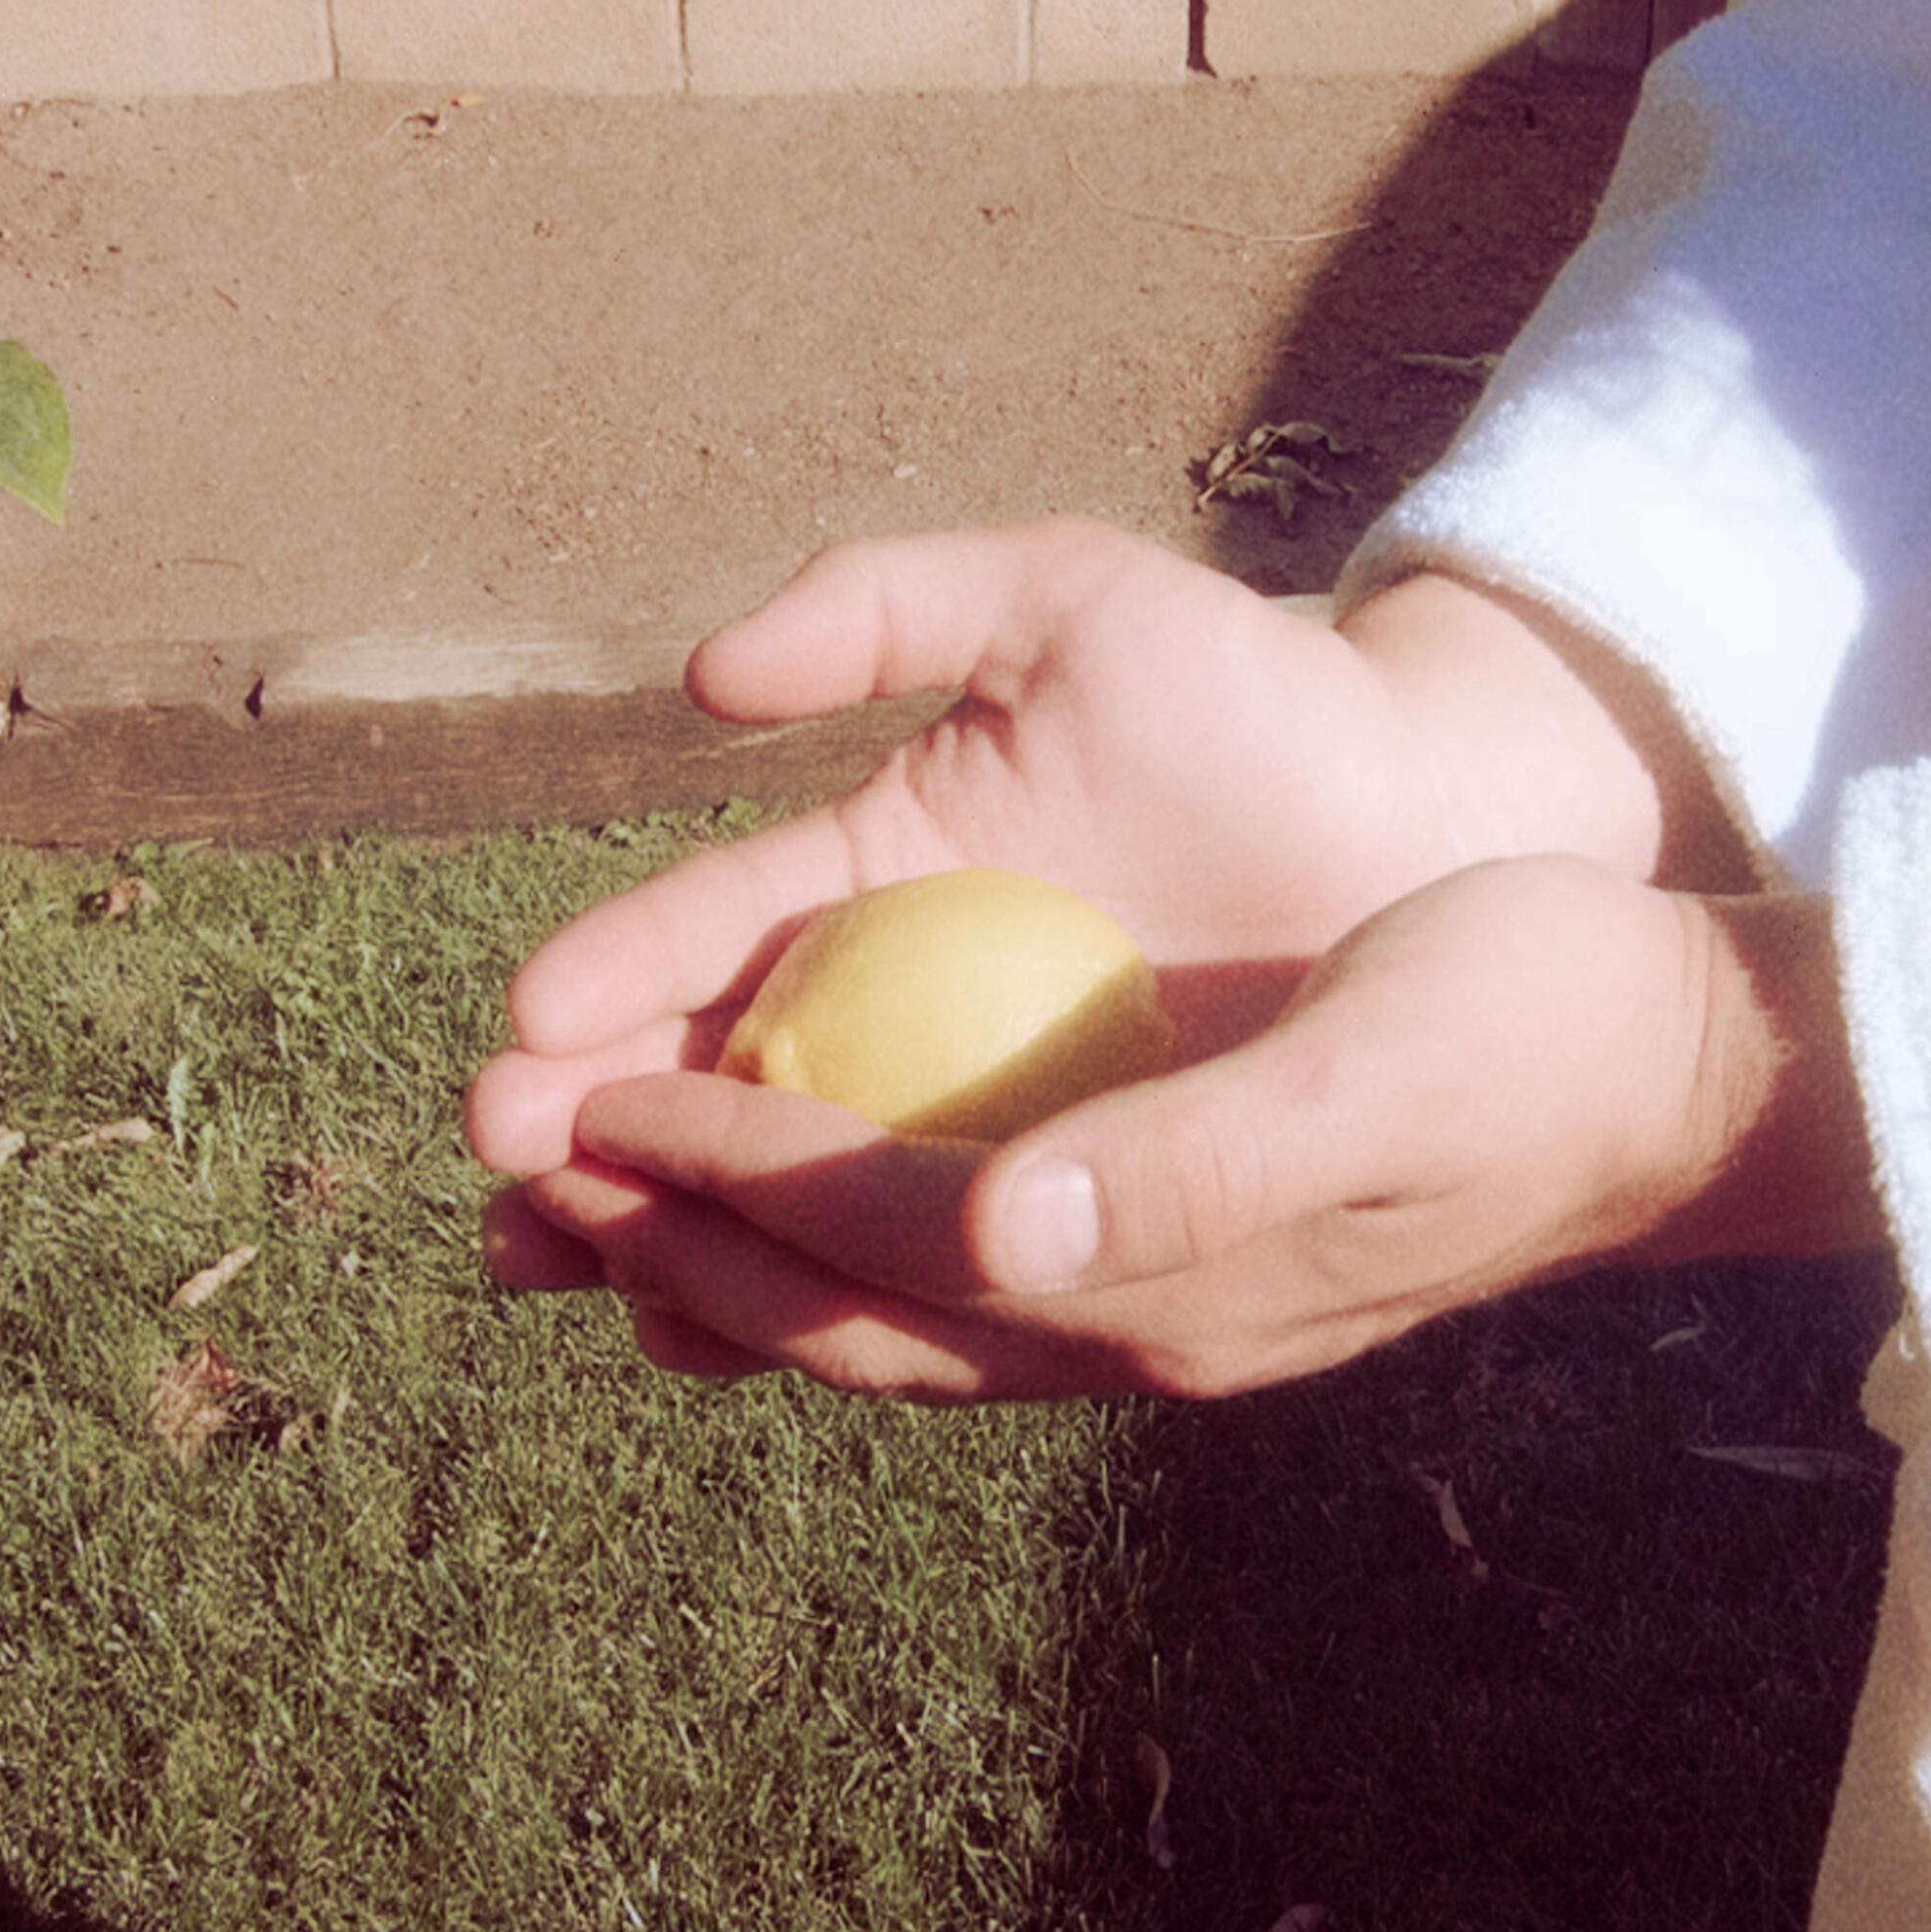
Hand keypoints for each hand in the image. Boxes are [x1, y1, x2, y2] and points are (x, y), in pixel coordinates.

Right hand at [468, 517, 1716, 1200]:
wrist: (1429, 817)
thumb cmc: (1251, 691)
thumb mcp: (1062, 606)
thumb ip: (888, 603)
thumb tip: (705, 683)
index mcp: (877, 870)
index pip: (714, 929)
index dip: (619, 974)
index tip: (531, 1024)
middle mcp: (898, 1003)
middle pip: (707, 1078)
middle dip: (592, 1124)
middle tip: (501, 1167)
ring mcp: (970, 1107)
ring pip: (783, 1186)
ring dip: (664, 1227)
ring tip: (565, 1263)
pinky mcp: (1057, 1188)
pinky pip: (911, 1260)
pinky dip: (805, 1294)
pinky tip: (714, 1328)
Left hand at [509, 860, 1879, 1400]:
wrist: (1664, 1074)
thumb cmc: (1536, 1034)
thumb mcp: (1385, 1071)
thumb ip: (1202, 1161)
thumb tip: (1011, 1225)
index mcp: (1159, 1277)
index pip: (886, 1237)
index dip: (731, 1174)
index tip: (592, 1100)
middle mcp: (1128, 1318)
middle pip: (846, 1305)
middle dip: (674, 1240)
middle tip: (514, 1174)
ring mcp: (1141, 1297)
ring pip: (878, 1310)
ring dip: (721, 1261)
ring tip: (578, 1214)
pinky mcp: (1157, 1246)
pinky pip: (944, 1273)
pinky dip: (826, 1245)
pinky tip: (763, 1202)